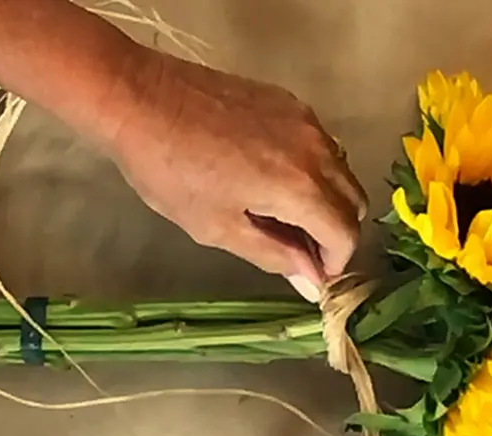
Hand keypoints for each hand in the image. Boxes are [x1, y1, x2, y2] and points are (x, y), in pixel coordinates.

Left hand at [112, 49, 367, 299]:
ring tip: (283, 215)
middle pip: (353, 201)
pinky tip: (272, 178)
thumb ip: (274, 255)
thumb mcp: (217, 227)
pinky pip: (321, 144)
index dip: (334, 263)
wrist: (138, 98)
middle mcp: (316, 148)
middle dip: (335, 233)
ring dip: (326, 200)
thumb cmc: (170, 172)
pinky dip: (313, 170)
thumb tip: (312, 282)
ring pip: (341, 170)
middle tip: (299, 249)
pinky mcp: (288, 101)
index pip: (345, 234)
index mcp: (300, 186)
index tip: (312, 275)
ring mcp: (304, 119)